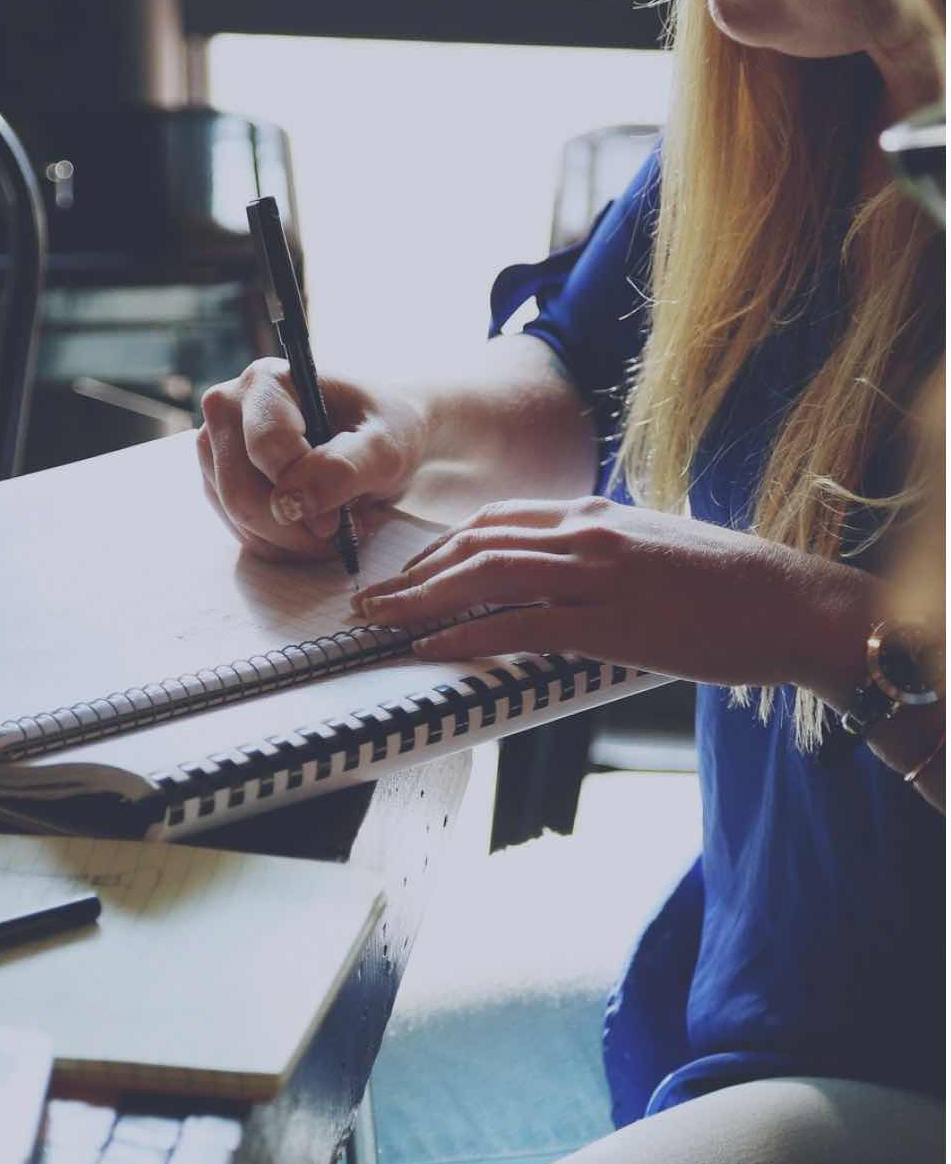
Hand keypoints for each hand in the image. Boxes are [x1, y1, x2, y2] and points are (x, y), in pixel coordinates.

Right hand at [197, 358, 428, 560]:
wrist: (379, 439)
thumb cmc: (384, 431)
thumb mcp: (385, 448)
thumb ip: (343, 468)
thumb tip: (293, 502)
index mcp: (267, 381)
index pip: (266, 448)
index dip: (303, 492)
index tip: (339, 517)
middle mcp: (228, 408)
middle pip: (241, 492)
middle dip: (294, 527)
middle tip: (340, 531)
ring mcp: (217, 447)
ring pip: (238, 518)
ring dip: (291, 540)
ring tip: (333, 524)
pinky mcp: (219, 482)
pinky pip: (240, 531)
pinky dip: (281, 544)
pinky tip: (311, 529)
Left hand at [351, 496, 873, 692]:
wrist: (794, 603)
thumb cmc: (729, 585)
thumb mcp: (651, 550)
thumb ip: (597, 555)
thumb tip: (554, 580)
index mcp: (593, 514)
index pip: (494, 521)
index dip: (439, 549)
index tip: (407, 575)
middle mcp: (587, 533)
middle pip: (475, 543)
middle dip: (413, 574)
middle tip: (369, 601)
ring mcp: (598, 574)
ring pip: (485, 576)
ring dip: (421, 601)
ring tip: (380, 623)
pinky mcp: (613, 621)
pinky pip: (521, 624)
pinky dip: (467, 636)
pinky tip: (431, 649)